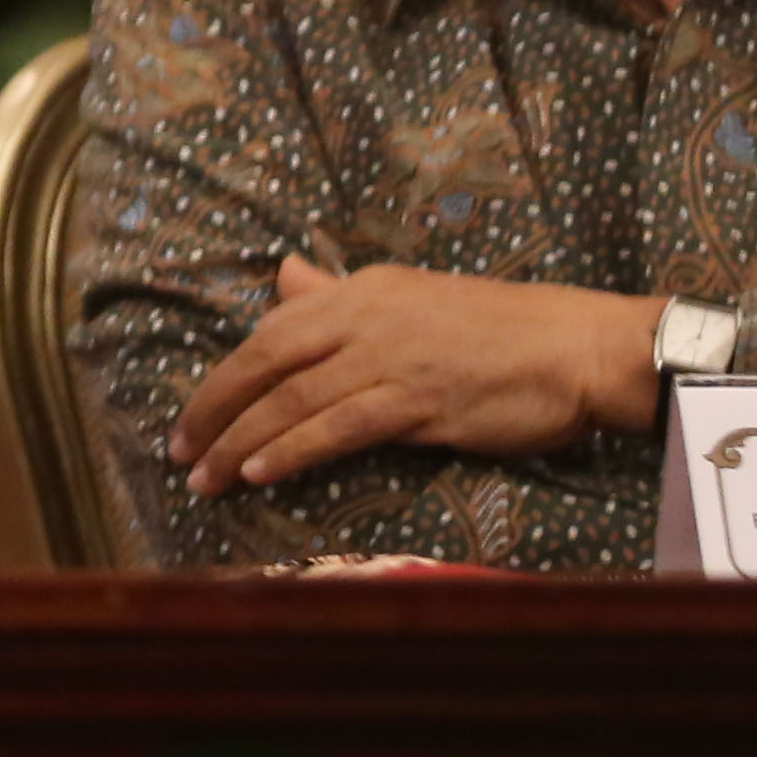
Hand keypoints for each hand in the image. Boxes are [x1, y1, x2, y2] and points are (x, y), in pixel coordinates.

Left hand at [173, 257, 656, 497]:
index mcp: (360, 290)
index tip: (193, 415)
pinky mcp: (419, 401)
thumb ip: (342, 296)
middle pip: (264, 362)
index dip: (224, 376)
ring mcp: (390, 358)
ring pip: (292, 400)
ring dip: (241, 442)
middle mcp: (365, 316)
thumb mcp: (411, 298)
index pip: (270, 331)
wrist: (578, 347)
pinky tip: (261, 472)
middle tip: (179, 452)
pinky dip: (292, 450)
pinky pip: (338, 427)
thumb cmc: (501, 330)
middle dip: (213, 409)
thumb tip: (284, 277)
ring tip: (206, 478)